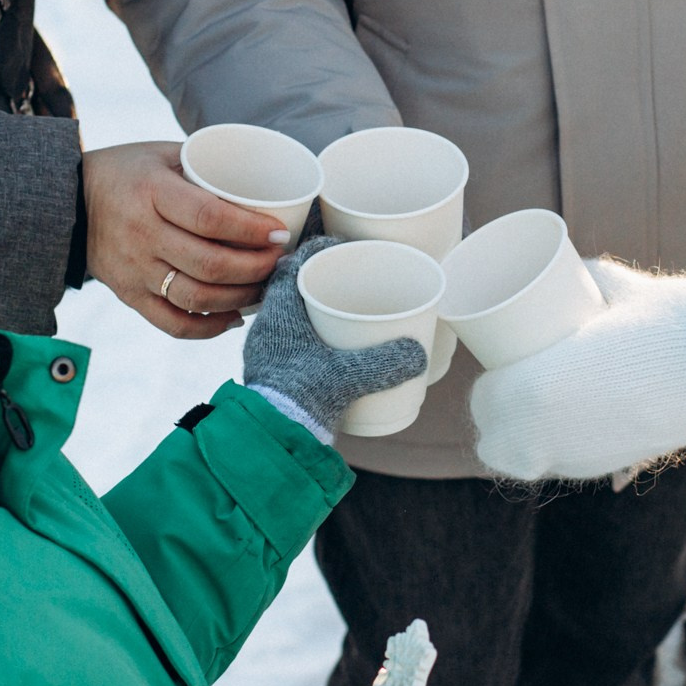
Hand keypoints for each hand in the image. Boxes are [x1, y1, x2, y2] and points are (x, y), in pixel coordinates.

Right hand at [83, 141, 286, 338]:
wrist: (67, 201)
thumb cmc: (127, 171)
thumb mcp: (161, 152)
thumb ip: (205, 164)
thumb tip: (261, 178)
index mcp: (151, 192)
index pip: (210, 217)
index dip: (250, 230)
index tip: (279, 234)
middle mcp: (141, 234)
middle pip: (209, 263)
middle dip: (255, 267)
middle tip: (279, 260)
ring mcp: (134, 270)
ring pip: (196, 297)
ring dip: (240, 297)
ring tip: (263, 286)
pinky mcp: (129, 295)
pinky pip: (173, 323)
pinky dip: (208, 327)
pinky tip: (233, 317)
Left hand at [244, 239, 428, 436]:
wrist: (271, 439)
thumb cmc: (300, 400)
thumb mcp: (350, 376)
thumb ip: (386, 361)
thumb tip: (417, 352)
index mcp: (279, 314)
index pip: (292, 264)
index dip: (317, 249)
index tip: (344, 246)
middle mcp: (268, 328)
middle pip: (291, 287)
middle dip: (320, 278)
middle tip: (350, 277)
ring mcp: (267, 351)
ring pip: (290, 315)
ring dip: (315, 308)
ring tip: (345, 310)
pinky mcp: (273, 373)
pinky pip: (290, 340)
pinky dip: (311, 335)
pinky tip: (332, 346)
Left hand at [469, 258, 685, 479]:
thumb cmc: (669, 316)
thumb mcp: (614, 286)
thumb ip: (583, 277)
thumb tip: (569, 273)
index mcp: (534, 392)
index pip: (485, 401)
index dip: (487, 385)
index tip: (499, 362)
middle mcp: (550, 436)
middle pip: (498, 442)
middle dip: (499, 416)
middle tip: (515, 381)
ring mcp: (584, 459)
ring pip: (530, 462)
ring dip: (525, 439)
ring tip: (538, 404)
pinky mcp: (616, 466)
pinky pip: (570, 465)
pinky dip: (560, 450)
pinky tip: (567, 430)